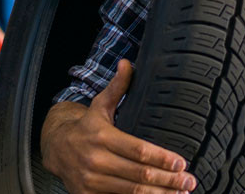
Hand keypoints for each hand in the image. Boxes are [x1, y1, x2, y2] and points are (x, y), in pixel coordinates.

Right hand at [41, 59, 196, 193]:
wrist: (55, 148)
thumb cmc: (86, 125)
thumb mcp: (100, 103)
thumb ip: (118, 85)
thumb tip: (127, 63)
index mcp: (102, 136)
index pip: (137, 150)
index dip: (160, 157)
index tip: (181, 162)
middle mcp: (96, 160)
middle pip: (138, 174)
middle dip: (167, 179)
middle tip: (189, 181)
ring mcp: (91, 181)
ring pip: (131, 192)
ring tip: (181, 192)